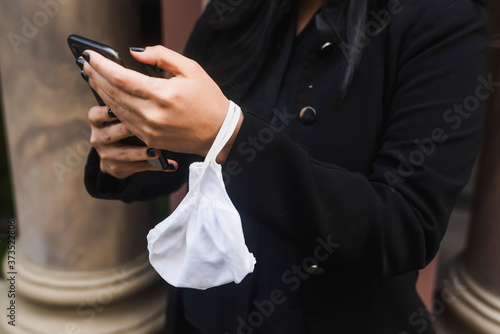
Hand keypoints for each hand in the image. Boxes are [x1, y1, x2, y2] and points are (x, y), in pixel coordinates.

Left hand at [82, 46, 241, 162]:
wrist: (219, 133)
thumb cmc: (208, 99)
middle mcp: (152, 114)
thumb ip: (162, 56)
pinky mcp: (150, 140)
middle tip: (85, 63)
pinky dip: (113, 107)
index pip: (121, 77)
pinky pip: (124, 121)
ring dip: (101, 91)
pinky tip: (107, 97)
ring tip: (91, 77)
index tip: (89, 55)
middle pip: (113, 93)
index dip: (102, 65)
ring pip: (115, 108)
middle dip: (96, 76)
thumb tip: (135, 53)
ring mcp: (149, 130)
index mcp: (163, 95)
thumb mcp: (191, 69)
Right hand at [88, 106, 177, 178]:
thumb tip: (156, 90)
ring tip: (157, 152)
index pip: (95, 115)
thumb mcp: (122, 115)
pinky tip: (170, 165)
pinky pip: (138, 167)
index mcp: (98, 121)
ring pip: (124, 154)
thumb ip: (131, 105)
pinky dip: (155, 166)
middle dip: (125, 131)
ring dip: (141, 153)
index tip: (114, 110)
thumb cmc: (125, 126)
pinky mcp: (117, 168)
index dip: (104, 113)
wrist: (117, 156)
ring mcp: (106, 154)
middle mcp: (99, 137)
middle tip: (141, 128)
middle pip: (110, 134)